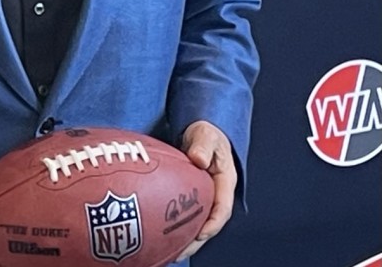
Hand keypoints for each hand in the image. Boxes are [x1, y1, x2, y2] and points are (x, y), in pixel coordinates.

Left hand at [177, 121, 235, 260]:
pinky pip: (184, 214)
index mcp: (224, 181)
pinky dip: (174, 226)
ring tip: (168, 254)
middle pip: (208, 223)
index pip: (222, 208)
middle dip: (195, 241)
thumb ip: (203, 145)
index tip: (200, 235)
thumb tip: (198, 159)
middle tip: (179, 253)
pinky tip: (159, 235)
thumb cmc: (206, 132)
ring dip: (185, 239)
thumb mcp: (206, 134)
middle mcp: (215, 193)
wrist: (200, 131)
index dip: (212, 223)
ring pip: (196, 222)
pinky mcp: (190, 196)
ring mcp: (203, 196)